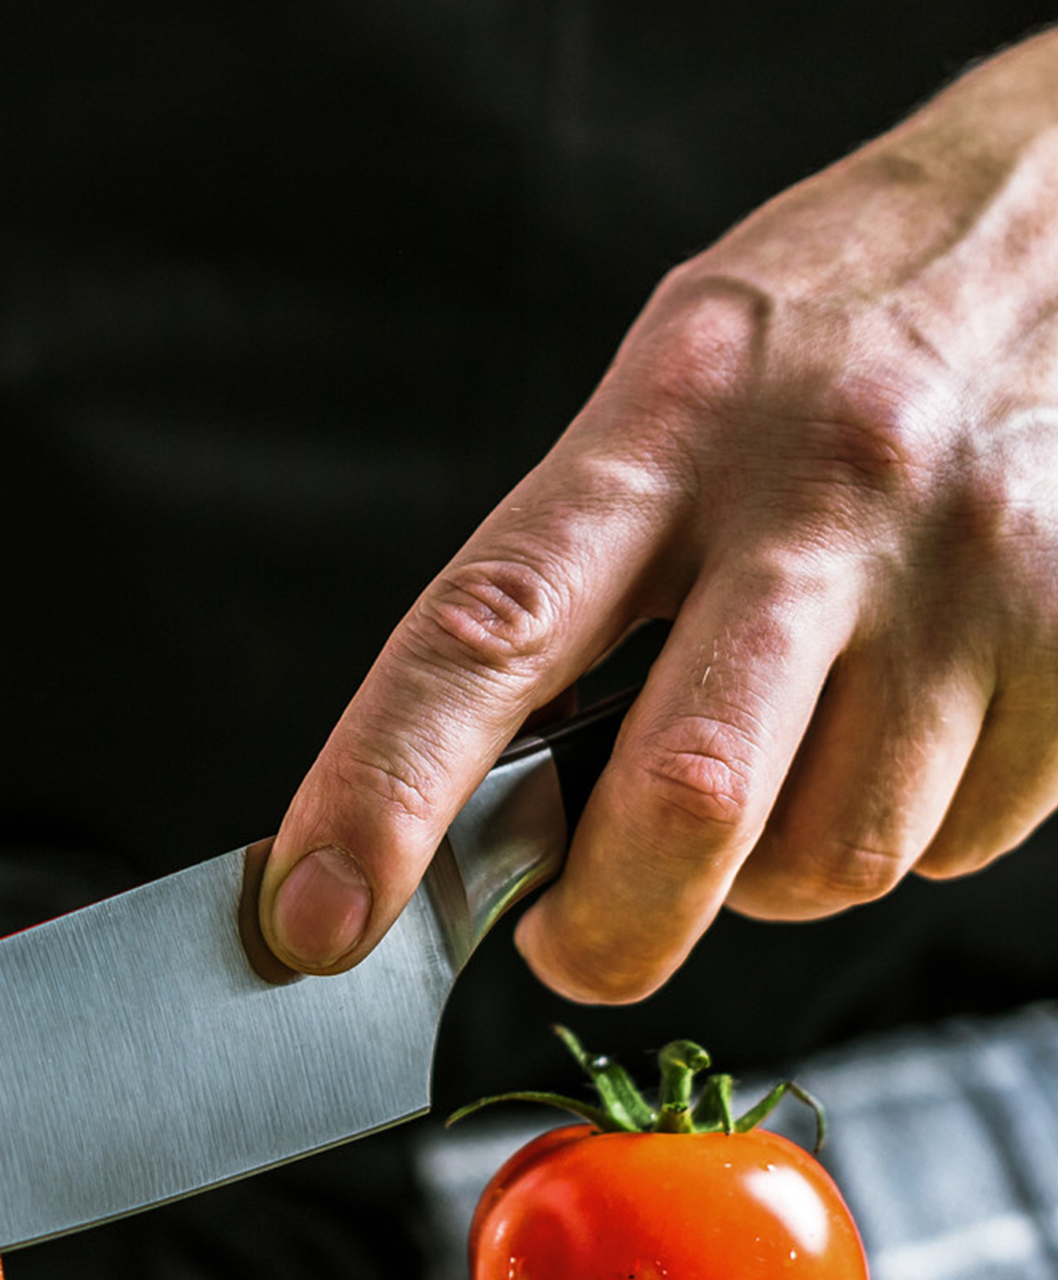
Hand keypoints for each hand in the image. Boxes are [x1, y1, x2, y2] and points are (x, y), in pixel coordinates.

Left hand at [260, 30, 1057, 999]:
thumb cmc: (832, 339)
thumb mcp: (674, 396)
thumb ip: (578, 586)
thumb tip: (484, 818)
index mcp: (672, 419)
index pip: (488, 628)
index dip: (384, 792)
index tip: (311, 920)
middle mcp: (823, 491)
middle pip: (683, 800)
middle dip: (607, 928)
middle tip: (573, 939)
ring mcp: (968, 573)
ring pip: (828, 860)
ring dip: (769, 871)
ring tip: (787, 750)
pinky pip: (951, 849)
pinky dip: (901, 830)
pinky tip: (905, 718)